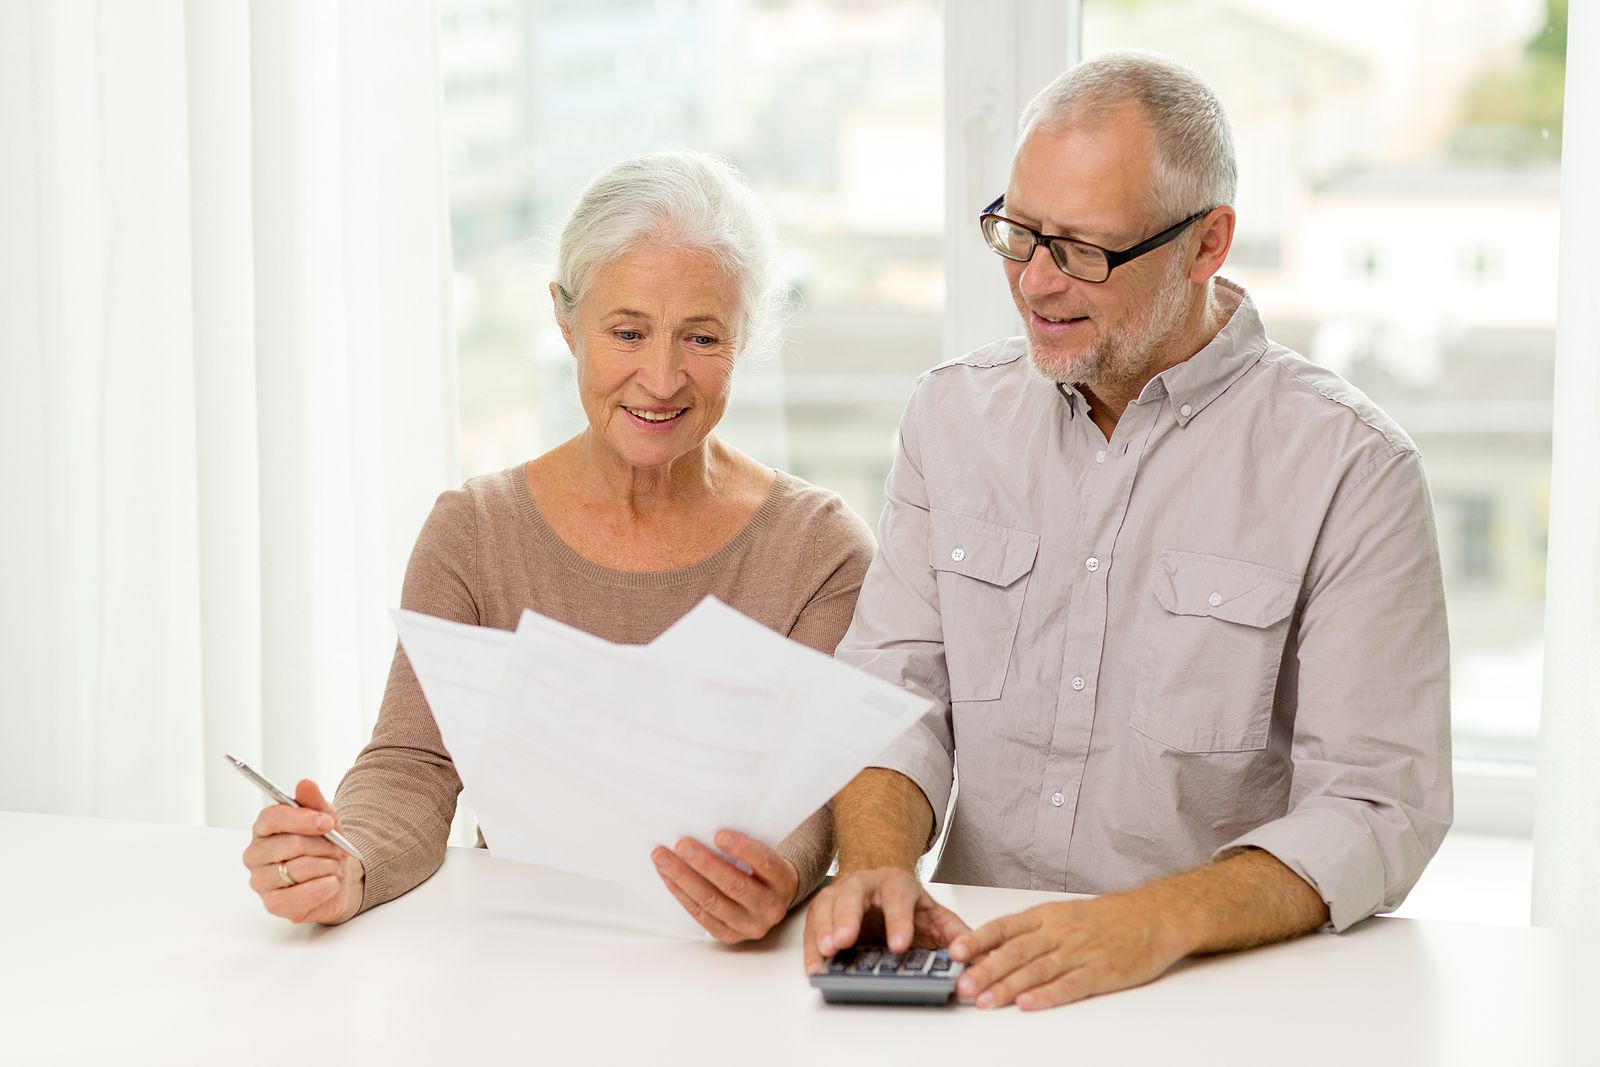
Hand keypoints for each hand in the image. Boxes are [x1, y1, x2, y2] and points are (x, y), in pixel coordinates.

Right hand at [241, 779, 364, 924]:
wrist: (338, 877)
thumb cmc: (325, 845)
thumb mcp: (326, 819)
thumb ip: (315, 802)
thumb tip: (305, 783)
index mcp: (264, 828)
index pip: (272, 817)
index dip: (303, 819)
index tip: (327, 823)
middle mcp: (256, 854)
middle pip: (292, 844)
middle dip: (325, 846)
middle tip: (339, 849)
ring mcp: (261, 881)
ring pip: (300, 869)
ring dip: (327, 866)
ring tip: (332, 866)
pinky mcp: (273, 904)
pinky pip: (301, 895)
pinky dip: (324, 888)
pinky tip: (330, 884)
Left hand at [651, 830, 798, 943]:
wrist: (774, 901)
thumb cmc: (763, 869)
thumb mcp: (766, 855)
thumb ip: (747, 846)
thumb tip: (708, 829)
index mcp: (783, 881)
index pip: (765, 862)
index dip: (742, 849)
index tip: (718, 834)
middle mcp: (770, 907)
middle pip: (734, 885)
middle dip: (704, 863)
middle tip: (681, 845)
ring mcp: (749, 925)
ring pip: (711, 901)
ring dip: (683, 877)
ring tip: (663, 858)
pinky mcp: (729, 935)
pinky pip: (700, 914)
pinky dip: (681, 893)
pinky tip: (668, 876)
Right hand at [802, 867, 969, 974]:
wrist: (882, 882)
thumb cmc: (907, 904)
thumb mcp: (935, 914)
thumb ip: (955, 933)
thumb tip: (974, 954)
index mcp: (898, 884)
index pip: (898, 898)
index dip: (898, 921)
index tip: (899, 946)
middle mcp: (865, 885)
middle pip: (853, 895)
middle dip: (847, 917)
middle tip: (844, 941)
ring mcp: (840, 894)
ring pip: (827, 906)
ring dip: (823, 929)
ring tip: (826, 952)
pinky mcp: (823, 910)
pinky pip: (812, 925)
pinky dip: (811, 946)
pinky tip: (814, 965)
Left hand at [949, 893, 1187, 1010]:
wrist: (1153, 917)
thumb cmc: (1107, 918)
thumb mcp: (1064, 915)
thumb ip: (1031, 932)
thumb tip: (992, 948)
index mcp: (1047, 916)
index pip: (1005, 927)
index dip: (978, 940)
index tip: (955, 952)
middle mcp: (1059, 932)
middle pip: (1015, 952)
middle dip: (985, 970)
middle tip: (962, 985)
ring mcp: (1079, 952)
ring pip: (1036, 970)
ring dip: (1007, 987)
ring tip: (984, 1000)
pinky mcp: (1100, 972)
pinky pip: (1069, 985)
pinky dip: (1046, 996)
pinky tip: (1028, 1004)